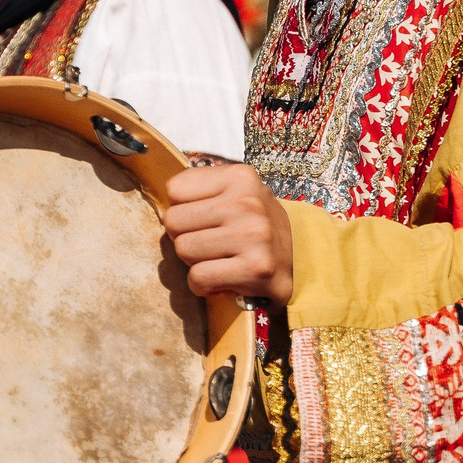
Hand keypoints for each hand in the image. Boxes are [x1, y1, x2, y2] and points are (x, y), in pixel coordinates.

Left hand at [163, 160, 293, 303]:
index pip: (175, 189)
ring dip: (195, 262)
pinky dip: (203, 285)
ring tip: (219, 259)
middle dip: (185, 236)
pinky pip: (198, 278)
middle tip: (210, 242)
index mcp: (241, 177)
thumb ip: (201, 189)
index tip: (204, 218)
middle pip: (174, 221)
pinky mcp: (255, 269)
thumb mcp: (236, 192)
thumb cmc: (255, 225)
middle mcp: (249, 203)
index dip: (183, 208)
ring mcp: (254, 236)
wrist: (299, 260)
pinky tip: (222, 279)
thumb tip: (163, 202)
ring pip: (184, 250)